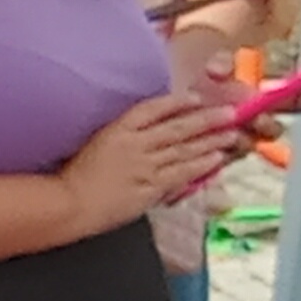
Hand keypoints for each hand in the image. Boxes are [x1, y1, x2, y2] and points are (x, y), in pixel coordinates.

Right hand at [59, 92, 238, 233]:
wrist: (70, 203)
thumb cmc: (74, 177)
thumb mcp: (95, 145)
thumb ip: (122, 139)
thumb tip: (148, 138)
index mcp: (117, 130)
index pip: (152, 110)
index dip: (176, 103)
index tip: (195, 98)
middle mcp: (135, 144)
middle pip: (177, 128)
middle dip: (205, 119)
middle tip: (229, 113)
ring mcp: (145, 166)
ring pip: (184, 150)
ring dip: (210, 141)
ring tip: (231, 134)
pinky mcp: (151, 187)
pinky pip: (181, 173)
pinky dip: (201, 165)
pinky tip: (216, 159)